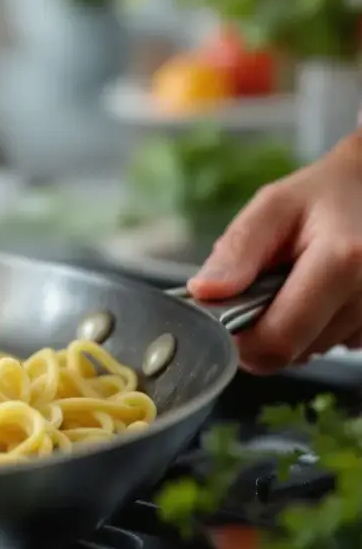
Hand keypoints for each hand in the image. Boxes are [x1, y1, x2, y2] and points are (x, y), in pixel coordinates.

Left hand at [188, 133, 361, 372]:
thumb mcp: (272, 208)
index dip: (242, 341)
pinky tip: (318, 295)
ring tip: (294, 285)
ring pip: (313, 352)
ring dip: (291, 330)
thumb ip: (237, 252)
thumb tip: (204, 294)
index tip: (226, 317)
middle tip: (259, 292)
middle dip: (264, 333)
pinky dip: (316, 328)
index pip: (280, 339)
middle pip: (295, 352)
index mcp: (343, 262)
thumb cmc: (320, 197)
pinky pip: (334, 345)